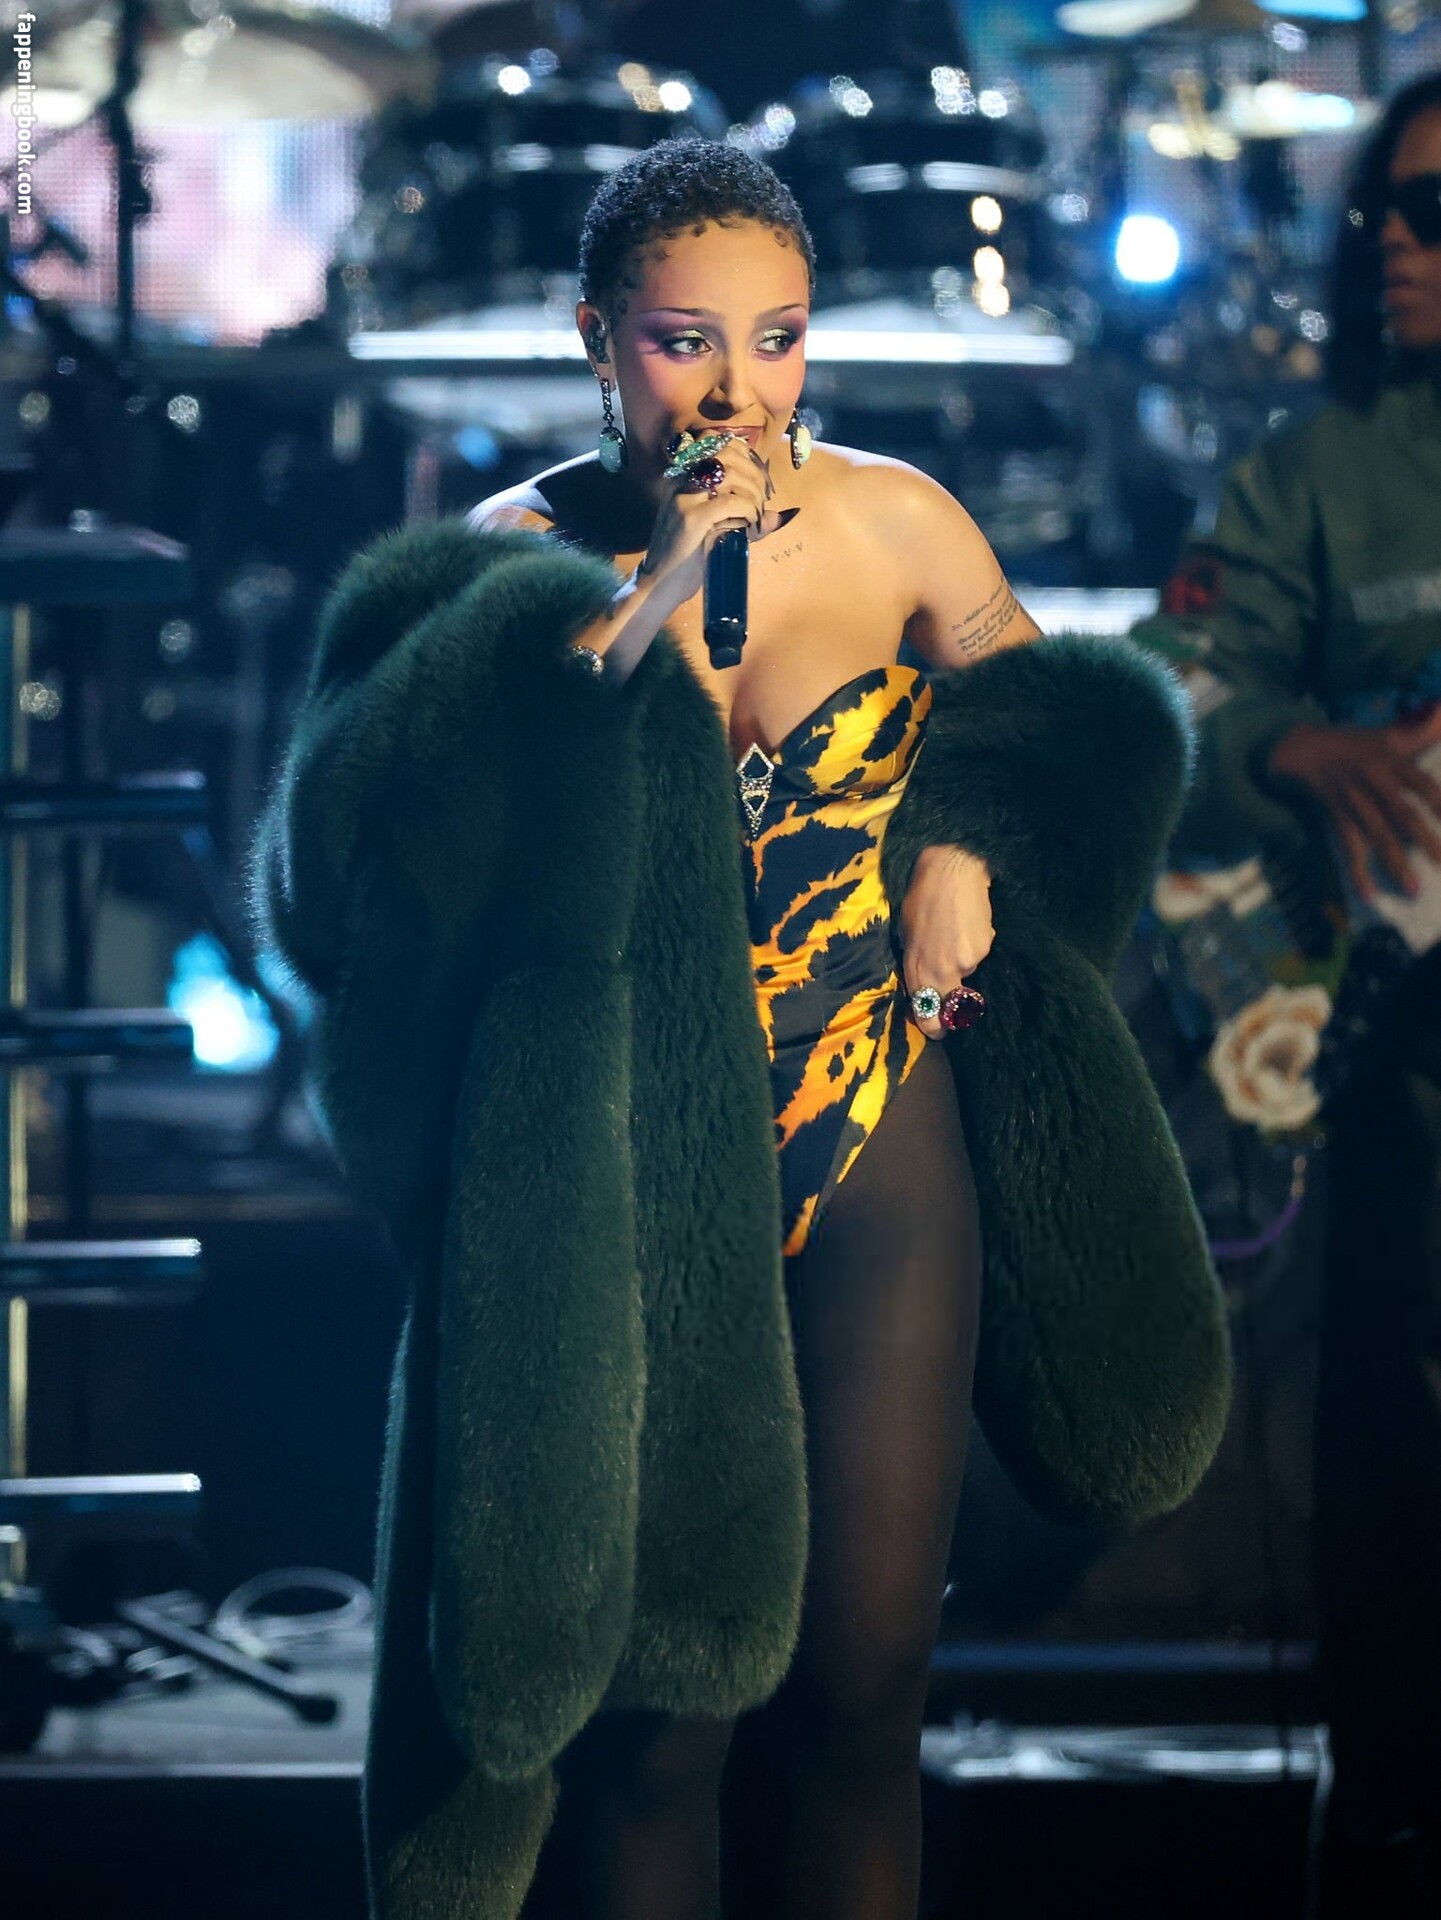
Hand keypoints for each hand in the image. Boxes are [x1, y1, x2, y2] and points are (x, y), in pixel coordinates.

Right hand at [639, 434, 791, 618]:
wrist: (659, 585)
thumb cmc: (687, 558)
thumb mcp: (717, 529)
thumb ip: (746, 517)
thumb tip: (783, 516)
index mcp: (682, 475)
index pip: (716, 441)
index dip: (744, 454)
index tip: (758, 479)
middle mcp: (680, 479)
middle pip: (726, 453)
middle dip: (754, 472)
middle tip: (763, 497)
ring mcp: (684, 497)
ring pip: (729, 473)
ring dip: (753, 491)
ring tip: (756, 513)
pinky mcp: (691, 518)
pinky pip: (729, 502)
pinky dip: (748, 510)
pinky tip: (750, 524)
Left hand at [897, 844, 994, 1037]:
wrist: (952, 869)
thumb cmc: (921, 898)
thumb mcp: (906, 935)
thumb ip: (914, 964)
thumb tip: (921, 988)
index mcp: (916, 968)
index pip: (927, 1013)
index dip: (933, 1026)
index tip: (937, 1029)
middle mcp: (941, 971)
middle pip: (953, 1007)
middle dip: (954, 1007)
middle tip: (955, 1000)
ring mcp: (966, 961)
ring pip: (967, 975)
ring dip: (963, 965)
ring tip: (955, 936)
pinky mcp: (985, 948)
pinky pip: (980, 956)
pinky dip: (975, 947)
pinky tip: (968, 926)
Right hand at [1269, 703, 1440, 900]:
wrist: (1303, 749)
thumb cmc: (1356, 745)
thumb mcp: (1390, 735)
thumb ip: (1423, 728)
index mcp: (1390, 759)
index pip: (1421, 783)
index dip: (1438, 802)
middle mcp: (1372, 780)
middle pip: (1401, 814)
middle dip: (1425, 840)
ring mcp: (1352, 801)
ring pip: (1376, 835)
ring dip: (1395, 864)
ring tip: (1414, 889)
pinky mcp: (1336, 816)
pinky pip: (1348, 847)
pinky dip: (1357, 872)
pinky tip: (1368, 894)